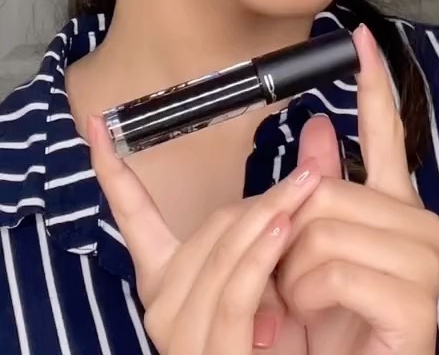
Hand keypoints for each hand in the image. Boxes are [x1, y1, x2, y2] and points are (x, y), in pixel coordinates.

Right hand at [88, 115, 319, 353]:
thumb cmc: (285, 339)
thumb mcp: (278, 265)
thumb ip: (293, 197)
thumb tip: (318, 130)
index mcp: (167, 275)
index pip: (133, 216)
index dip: (114, 170)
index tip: (98, 127)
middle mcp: (163, 299)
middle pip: (212, 226)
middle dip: (262, 199)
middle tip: (308, 178)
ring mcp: (179, 329)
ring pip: (224, 251)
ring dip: (270, 218)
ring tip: (306, 193)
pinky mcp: (206, 351)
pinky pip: (235, 290)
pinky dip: (261, 256)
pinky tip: (284, 229)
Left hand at [274, 24, 438, 354]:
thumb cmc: (317, 329)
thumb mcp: (300, 255)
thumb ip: (312, 192)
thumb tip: (318, 126)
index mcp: (387, 207)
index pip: (385, 133)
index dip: (374, 86)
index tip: (362, 41)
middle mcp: (413, 226)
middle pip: (324, 189)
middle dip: (285, 237)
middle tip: (286, 279)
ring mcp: (422, 264)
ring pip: (323, 228)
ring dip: (290, 273)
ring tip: (300, 304)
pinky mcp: (416, 305)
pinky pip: (335, 271)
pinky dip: (306, 298)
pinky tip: (316, 318)